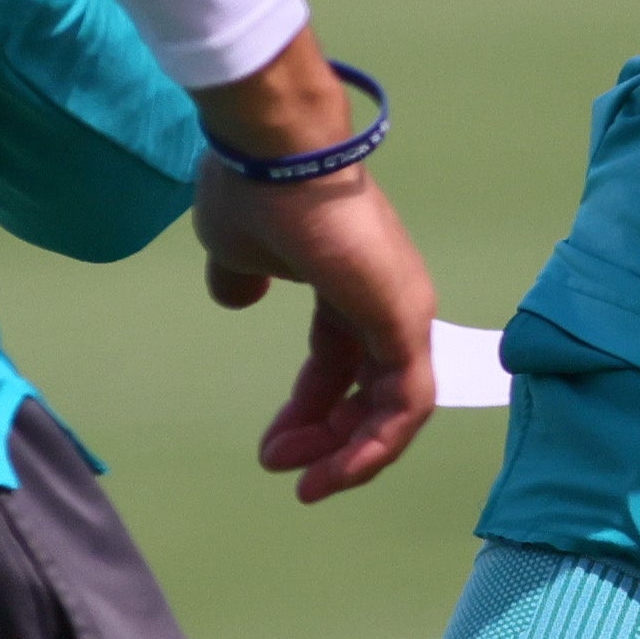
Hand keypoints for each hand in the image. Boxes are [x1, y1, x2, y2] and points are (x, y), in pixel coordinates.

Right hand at [187, 35, 437, 500]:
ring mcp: (402, 308)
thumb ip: (240, 279)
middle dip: (326, 438)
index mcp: (348, 284)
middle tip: (280, 465)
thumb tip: (237, 296)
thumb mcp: (233, 250)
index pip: (339, 362)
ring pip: (393, 406)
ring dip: (350, 452)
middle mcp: (386, 299)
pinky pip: (406, 403)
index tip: (273, 449)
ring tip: (308, 483)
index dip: (308, 410)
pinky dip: (376, 445)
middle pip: (368, 389)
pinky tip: (339, 471)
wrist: (275, 155)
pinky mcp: (406, 320)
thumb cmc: (254, 195)